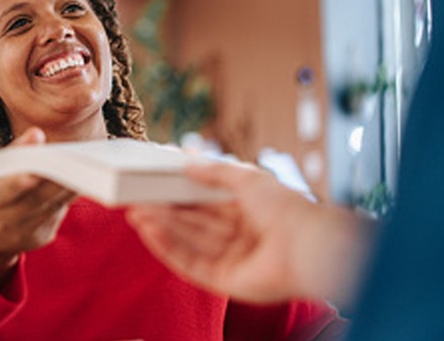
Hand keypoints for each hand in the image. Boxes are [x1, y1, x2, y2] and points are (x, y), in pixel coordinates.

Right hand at [0, 127, 76, 285]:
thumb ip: (15, 151)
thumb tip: (37, 133)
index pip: (1, 191)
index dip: (17, 183)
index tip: (34, 173)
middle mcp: (3, 221)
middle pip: (35, 199)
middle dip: (56, 181)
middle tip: (76, 163)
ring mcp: (24, 233)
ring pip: (52, 206)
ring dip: (70, 187)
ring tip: (87, 168)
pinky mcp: (42, 236)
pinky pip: (58, 213)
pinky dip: (70, 196)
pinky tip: (84, 180)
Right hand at [127, 162, 370, 305]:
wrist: (307, 246)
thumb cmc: (286, 210)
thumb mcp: (247, 178)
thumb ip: (215, 172)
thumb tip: (187, 162)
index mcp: (249, 212)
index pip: (207, 203)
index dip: (181, 195)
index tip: (156, 185)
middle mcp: (239, 237)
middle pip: (194, 224)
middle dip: (165, 212)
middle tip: (136, 199)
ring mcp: (231, 260)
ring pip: (188, 243)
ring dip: (161, 228)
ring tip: (136, 213)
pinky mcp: (224, 281)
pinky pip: (190, 264)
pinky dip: (168, 248)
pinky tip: (150, 232)